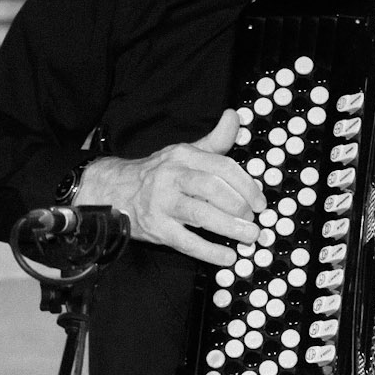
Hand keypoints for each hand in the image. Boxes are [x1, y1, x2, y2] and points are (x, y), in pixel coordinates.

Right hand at [80, 110, 264, 262]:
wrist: (114, 189)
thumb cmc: (158, 173)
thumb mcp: (185, 152)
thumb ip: (214, 140)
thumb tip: (234, 116)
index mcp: (183, 156)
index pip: (222, 166)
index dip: (247, 186)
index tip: (260, 202)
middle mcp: (172, 175)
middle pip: (212, 188)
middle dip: (239, 205)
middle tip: (253, 220)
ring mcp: (162, 202)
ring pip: (200, 213)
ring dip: (229, 227)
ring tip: (249, 236)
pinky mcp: (156, 227)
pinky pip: (186, 241)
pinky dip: (209, 251)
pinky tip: (227, 257)